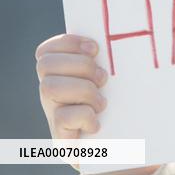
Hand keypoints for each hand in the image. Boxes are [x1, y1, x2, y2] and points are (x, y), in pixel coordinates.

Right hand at [35, 33, 161, 174]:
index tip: (96, 48)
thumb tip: (128, 30)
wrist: (118, 144)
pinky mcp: (59, 135)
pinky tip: (97, 122)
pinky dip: (85, 116)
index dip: (68, 43)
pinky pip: (63, 117)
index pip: (47, 50)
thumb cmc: (119, 102)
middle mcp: (50, 91)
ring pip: (50, 87)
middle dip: (81, 66)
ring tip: (102, 102)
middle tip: (103, 78)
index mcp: (61, 73)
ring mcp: (52, 113)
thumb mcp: (111, 77)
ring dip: (84, 90)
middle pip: (46, 65)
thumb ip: (108, 58)